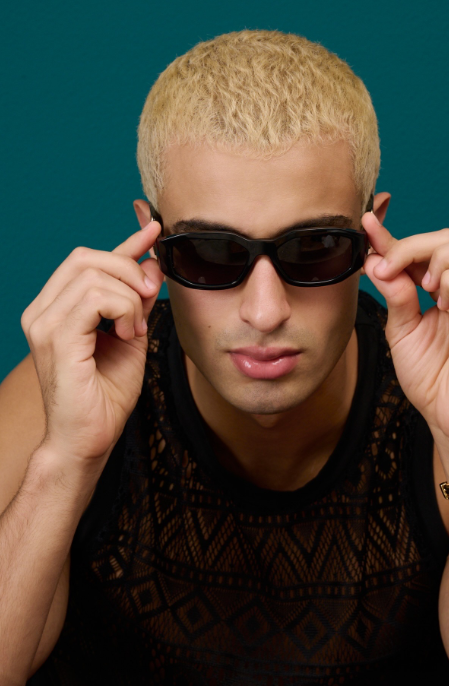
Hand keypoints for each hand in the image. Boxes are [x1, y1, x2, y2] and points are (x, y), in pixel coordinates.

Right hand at [21, 221, 163, 475]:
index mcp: (56, 308)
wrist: (89, 439)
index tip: (153, 229)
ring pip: (93, 274)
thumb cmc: (106, 395)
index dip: (124, 243)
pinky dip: (122, 309)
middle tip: (149, 298)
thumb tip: (152, 265)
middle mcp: (42, 310)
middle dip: (128, 269)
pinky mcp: (55, 338)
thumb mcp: (131, 336)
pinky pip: (94, 297)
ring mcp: (43, 323)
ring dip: (128, 297)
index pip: (87, 260)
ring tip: (134, 328)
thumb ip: (137, 301)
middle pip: (86, 256)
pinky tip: (128, 334)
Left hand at [362, 211, 448, 461]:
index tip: (366, 223)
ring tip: (426, 290)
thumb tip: (376, 260)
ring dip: (440, 260)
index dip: (392, 235)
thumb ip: (394, 294)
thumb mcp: (400, 330)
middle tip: (388, 271)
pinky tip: (442, 305)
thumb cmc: (431, 376)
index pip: (421, 248)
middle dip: (410, 245)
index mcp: (444, 288)